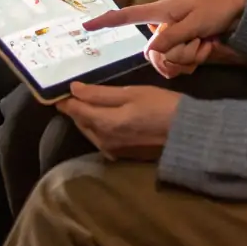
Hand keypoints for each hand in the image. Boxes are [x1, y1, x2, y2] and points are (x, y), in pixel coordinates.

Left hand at [56, 83, 181, 160]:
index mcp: (103, 124)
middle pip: (81, 122)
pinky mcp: (122, 156)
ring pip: (90, 132)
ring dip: (87, 118)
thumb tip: (74, 89)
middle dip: (77, 108)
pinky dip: (99, 128)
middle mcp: (103, 141)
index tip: (59, 89)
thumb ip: (100, 93)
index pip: (75, 111)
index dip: (65, 99)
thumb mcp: (131, 93)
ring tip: (91, 103)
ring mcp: (112, 151)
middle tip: (77, 93)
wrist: (186, 134)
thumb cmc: (161, 106)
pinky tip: (107, 118)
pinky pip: (102, 140)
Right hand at [84, 0, 246, 78]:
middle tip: (198, 43)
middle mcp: (162, 27)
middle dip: (178, 55)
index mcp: (160, 12)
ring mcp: (173, 38)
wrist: (239, 12)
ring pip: (168, 63)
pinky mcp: (183, 48)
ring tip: (205, 42)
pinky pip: (181, 66)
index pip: (127, 16)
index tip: (86, 27)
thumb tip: (151, 51)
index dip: (106, 22)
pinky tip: (207, 48)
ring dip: (190, 58)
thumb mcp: (195, 22)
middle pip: (154, 54)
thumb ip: (173, 37)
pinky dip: (195, 61)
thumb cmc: (216, 8)